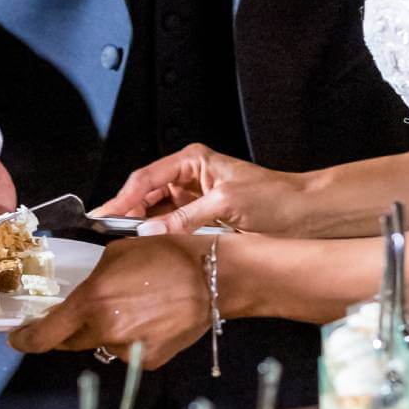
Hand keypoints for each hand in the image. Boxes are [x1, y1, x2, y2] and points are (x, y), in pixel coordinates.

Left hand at [9, 235, 211, 368]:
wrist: (212, 279)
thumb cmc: (164, 256)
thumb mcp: (115, 255)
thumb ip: (91, 282)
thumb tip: (82, 296)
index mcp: (91, 302)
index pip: (45, 336)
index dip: (26, 340)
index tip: (17, 338)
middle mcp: (105, 331)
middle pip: (69, 342)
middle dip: (65, 330)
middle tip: (71, 316)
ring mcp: (128, 350)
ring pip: (99, 345)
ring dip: (101, 332)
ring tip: (124, 309)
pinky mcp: (149, 361)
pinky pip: (125, 352)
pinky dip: (127, 339)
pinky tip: (145, 319)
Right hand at [93, 144, 305, 235]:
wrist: (306, 215)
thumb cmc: (275, 199)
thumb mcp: (226, 205)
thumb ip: (185, 218)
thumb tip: (149, 232)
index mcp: (193, 160)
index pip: (146, 178)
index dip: (123, 199)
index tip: (104, 217)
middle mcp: (189, 176)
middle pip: (145, 194)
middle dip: (125, 213)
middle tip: (103, 235)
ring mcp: (193, 198)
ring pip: (154, 212)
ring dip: (138, 227)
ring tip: (117, 244)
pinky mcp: (200, 218)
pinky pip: (169, 226)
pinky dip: (156, 236)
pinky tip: (143, 248)